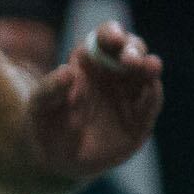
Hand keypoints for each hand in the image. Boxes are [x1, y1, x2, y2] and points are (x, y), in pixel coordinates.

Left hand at [20, 18, 163, 181]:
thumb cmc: (46, 123)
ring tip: (151, 67)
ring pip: (147, 73)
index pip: (105, 38)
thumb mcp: (41, 106)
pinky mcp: (140, 118)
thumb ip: (51, 89)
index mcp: (91, 61)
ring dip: (150, 68)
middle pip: (132, 50)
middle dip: (134, 51)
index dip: (111, 33)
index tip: (113, 38)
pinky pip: (150, 103)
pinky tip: (151, 90)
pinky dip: (153, 95)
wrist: (58, 159)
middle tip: (130, 60)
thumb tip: (67, 71)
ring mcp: (130, 94)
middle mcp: (115, 72)